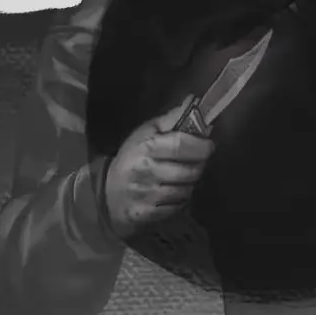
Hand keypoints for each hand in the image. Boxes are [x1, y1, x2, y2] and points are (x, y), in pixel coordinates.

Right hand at [104, 102, 215, 236]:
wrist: (108, 192)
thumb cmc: (132, 157)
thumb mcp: (147, 132)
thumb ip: (172, 119)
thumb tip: (193, 101)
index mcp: (147, 147)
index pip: (181, 145)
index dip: (201, 146)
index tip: (207, 145)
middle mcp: (146, 170)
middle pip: (189, 171)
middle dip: (198, 165)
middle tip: (194, 162)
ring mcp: (147, 194)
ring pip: (187, 190)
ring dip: (189, 183)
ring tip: (181, 176)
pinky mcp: (148, 213)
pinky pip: (178, 206)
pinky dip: (180, 200)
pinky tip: (172, 191)